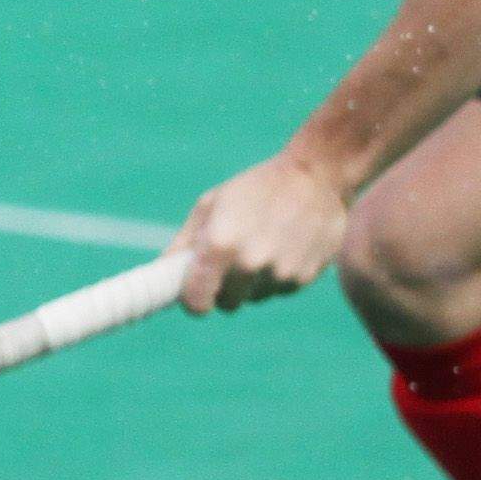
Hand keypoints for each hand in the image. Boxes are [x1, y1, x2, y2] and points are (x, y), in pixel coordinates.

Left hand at [174, 147, 352, 313]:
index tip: (193, 296)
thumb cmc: (255, 188)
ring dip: (253, 282)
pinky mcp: (304, 278)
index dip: (192, 301)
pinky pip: (279, 290)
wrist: (317, 176)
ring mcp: (280, 273)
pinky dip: (277, 277)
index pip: (196, 301)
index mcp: (221, 244)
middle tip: (229, 262)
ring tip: (262, 245)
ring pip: (254, 297)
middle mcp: (250, 264)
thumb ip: (185, 244)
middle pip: (227, 303)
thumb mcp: (211, 205)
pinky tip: (284, 247)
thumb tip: (163, 273)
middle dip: (223, 288)